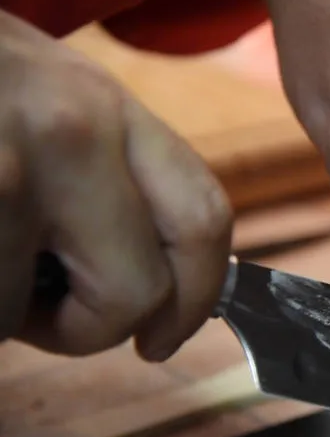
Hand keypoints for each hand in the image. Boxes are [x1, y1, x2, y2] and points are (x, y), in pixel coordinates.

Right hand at [0, 10, 232, 359]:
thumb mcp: (55, 99)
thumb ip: (110, 175)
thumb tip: (159, 280)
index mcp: (109, 109)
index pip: (203, 219)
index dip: (195, 298)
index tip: (162, 336)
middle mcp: (71, 134)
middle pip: (136, 293)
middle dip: (90, 329)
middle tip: (45, 314)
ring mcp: (3, 173)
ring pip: (21, 314)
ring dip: (0, 311)